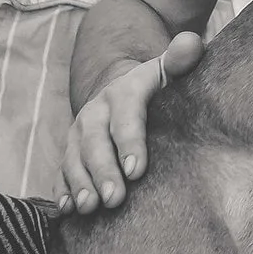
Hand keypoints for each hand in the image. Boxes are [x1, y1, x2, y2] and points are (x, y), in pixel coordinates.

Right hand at [58, 32, 203, 212]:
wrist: (123, 88)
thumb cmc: (158, 86)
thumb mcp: (169, 69)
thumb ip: (181, 57)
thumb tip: (190, 43)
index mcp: (124, 91)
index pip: (126, 115)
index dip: (130, 142)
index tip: (136, 171)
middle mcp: (96, 112)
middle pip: (95, 142)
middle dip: (102, 171)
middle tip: (114, 199)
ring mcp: (79, 133)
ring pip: (74, 159)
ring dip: (80, 184)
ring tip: (90, 208)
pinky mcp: (71, 152)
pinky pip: (62, 172)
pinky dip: (62, 190)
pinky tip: (67, 210)